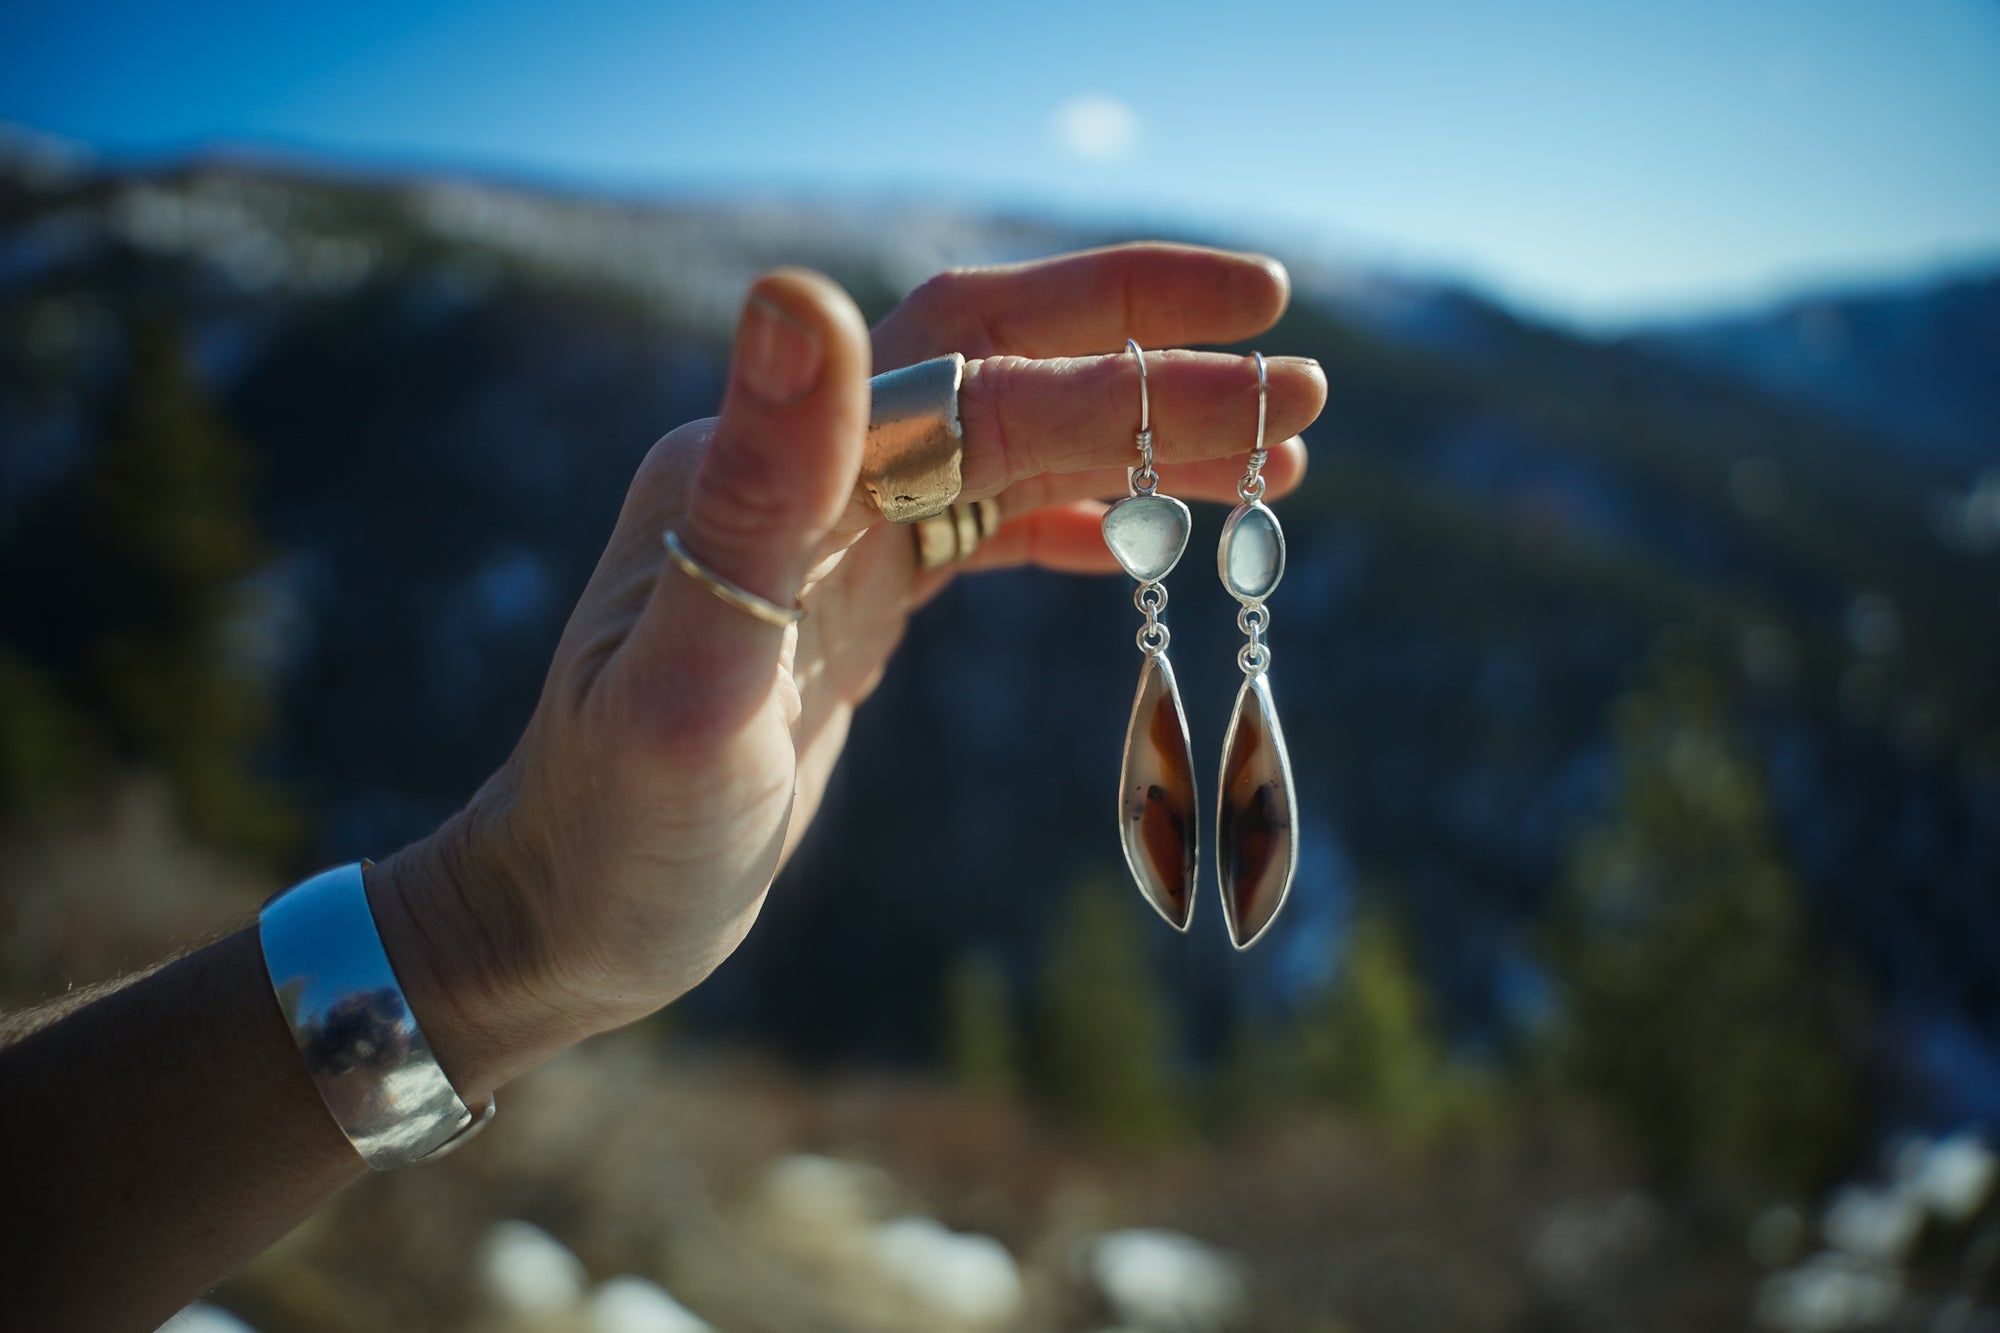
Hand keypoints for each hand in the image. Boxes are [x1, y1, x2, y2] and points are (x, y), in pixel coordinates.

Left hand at [368, 244, 1328, 1097]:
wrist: (565, 919)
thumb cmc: (617, 832)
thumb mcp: (682, 685)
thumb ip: (750, 495)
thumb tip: (797, 289)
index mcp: (763, 468)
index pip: (976, 373)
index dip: (1125, 349)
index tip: (1267, 339)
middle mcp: (800, 476)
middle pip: (1000, 369)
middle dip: (1151, 360)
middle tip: (1302, 378)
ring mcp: (830, 533)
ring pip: (1007, 442)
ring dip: (1136, 433)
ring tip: (1277, 449)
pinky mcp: (853, 596)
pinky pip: (984, 524)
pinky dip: (1077, 516)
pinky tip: (1156, 533)